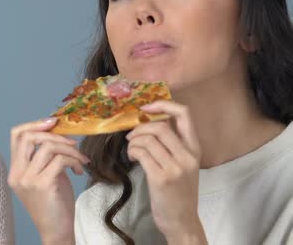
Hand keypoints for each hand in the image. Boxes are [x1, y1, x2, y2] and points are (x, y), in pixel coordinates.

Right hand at [8, 118, 89, 244]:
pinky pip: (59, 160)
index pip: (16, 135)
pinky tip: (79, 170)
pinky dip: (73, 161)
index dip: (34, 124)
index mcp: (15, 170)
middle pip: (29, 137)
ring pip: (47, 147)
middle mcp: (17, 174)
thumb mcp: (46, 175)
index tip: (53, 122)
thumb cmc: (54, 203)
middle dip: (54, 134)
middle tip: (72, 142)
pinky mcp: (42, 185)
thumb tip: (58, 132)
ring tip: (80, 159)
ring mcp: (28, 180)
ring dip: (70, 149)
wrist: (57, 231)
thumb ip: (45, 156)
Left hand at [126, 100, 206, 243]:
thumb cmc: (178, 191)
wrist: (181, 220)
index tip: (146, 107)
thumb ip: (173, 144)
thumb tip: (149, 121)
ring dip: (133, 141)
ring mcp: (175, 167)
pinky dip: (132, 151)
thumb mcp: (182, 164)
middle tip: (131, 136)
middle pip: (160, 126)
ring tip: (131, 149)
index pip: (185, 114)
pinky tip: (132, 157)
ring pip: (148, 139)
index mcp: (195, 149)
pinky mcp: (161, 178)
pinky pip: (142, 153)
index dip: (164, 104)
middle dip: (140, 127)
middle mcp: (188, 156)